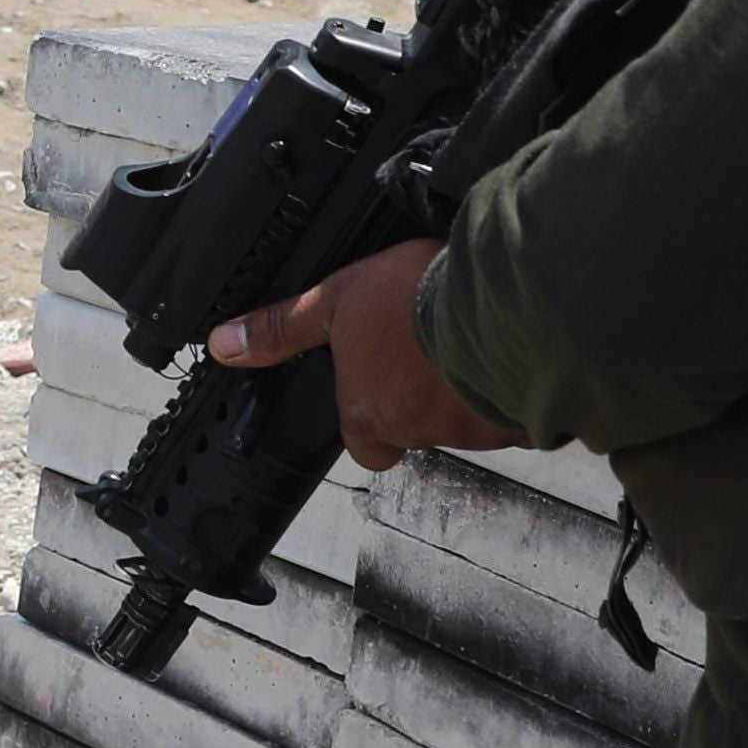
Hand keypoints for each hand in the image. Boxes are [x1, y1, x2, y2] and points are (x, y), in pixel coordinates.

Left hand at [208, 240, 511, 471]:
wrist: (500, 301)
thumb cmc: (416, 301)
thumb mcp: (335, 300)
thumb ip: (283, 329)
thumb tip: (224, 345)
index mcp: (372, 413)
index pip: (365, 447)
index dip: (372, 423)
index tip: (381, 390)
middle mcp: (421, 432)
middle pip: (419, 431)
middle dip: (427, 402)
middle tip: (432, 353)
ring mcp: (476, 432)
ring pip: (471, 422)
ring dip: (469, 392)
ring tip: (473, 341)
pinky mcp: (523, 422)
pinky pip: (518, 416)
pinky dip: (513, 390)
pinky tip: (512, 353)